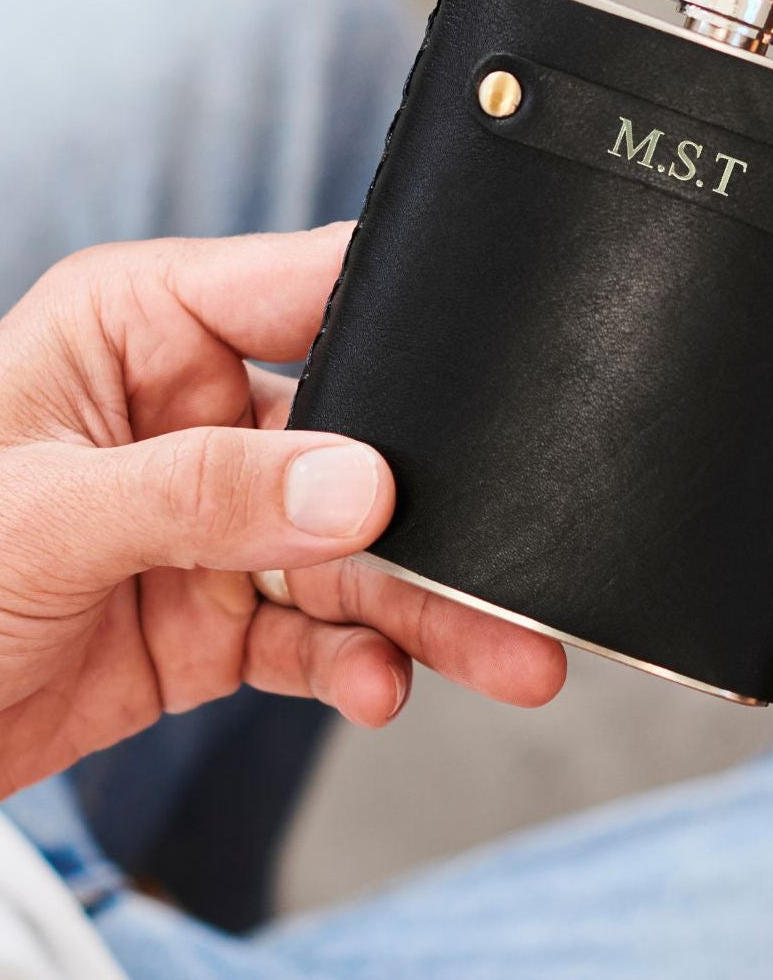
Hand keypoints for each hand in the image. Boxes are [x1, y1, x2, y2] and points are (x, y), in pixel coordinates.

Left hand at [0, 223, 565, 797]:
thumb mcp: (44, 512)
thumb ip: (204, 492)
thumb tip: (358, 488)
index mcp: (147, 332)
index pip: (304, 294)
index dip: (403, 318)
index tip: (493, 362)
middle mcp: (198, 417)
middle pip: (357, 446)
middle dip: (439, 509)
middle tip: (518, 557)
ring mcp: (217, 521)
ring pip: (355, 555)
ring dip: (429, 607)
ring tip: (510, 655)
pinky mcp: (221, 614)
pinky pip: (315, 633)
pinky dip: (355, 663)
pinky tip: (379, 685)